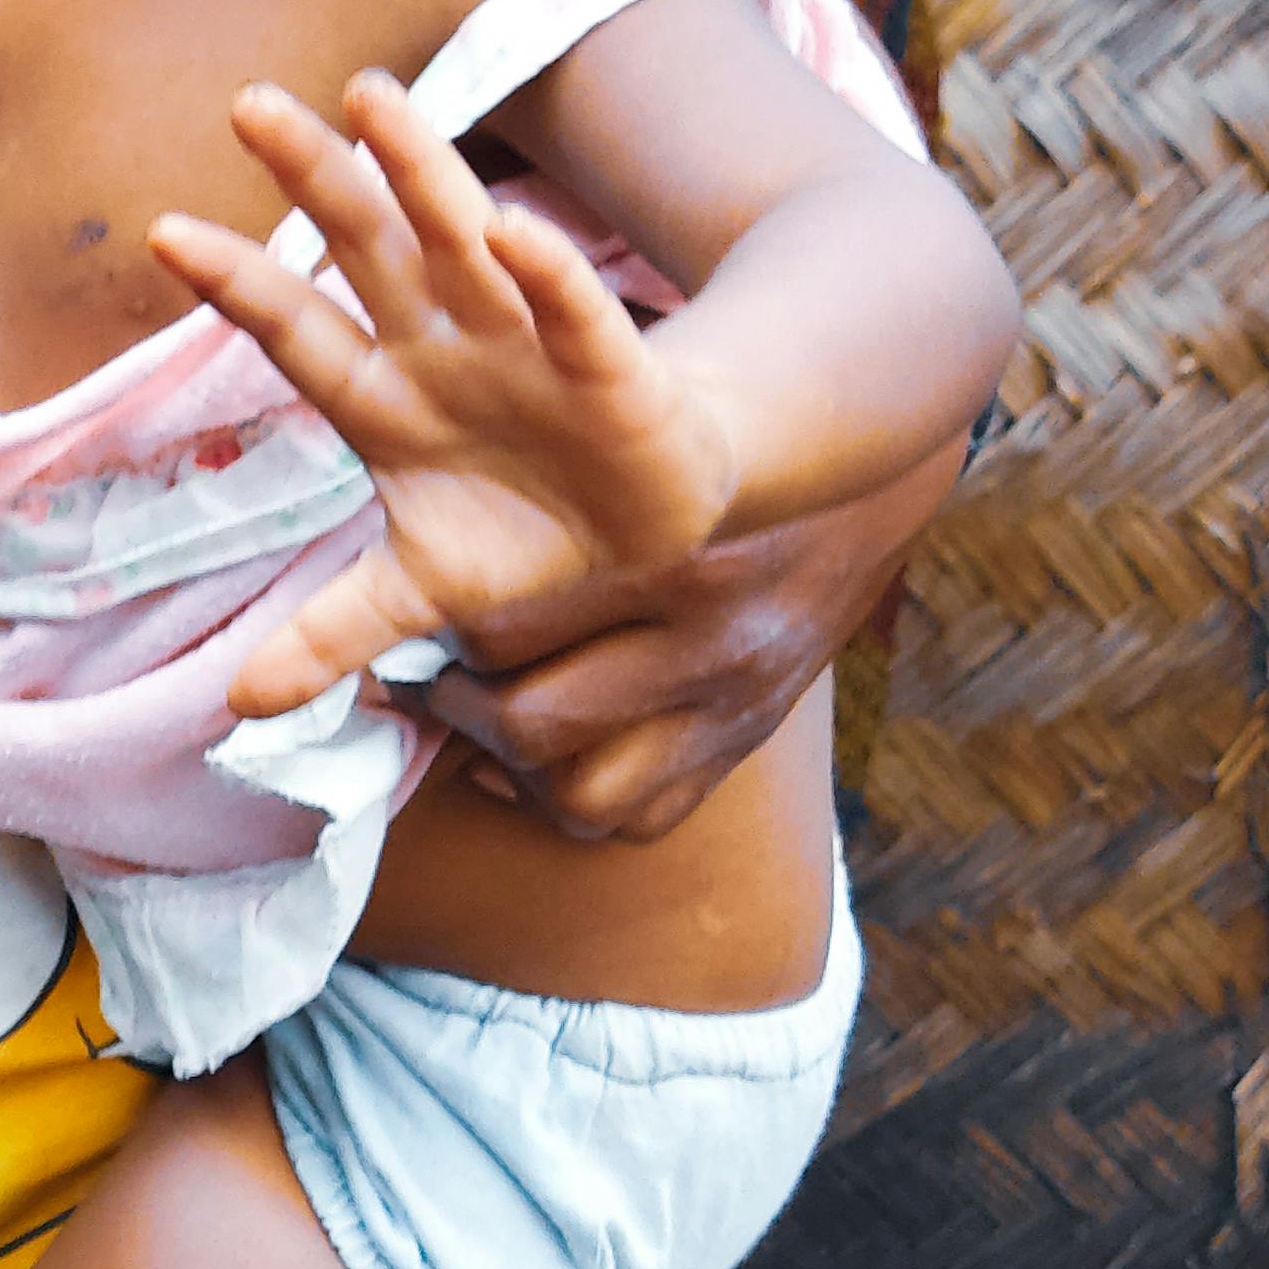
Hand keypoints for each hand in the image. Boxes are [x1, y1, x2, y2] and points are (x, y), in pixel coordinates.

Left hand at [158, 71, 734, 712]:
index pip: (296, 330)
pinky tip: (515, 229)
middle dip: (314, 180)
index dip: (238, 284)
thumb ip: (333, 632)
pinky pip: (573, 310)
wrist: (648, 518)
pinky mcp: (608, 363)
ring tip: (370, 97)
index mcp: (384, 397)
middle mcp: (442, 346)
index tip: (165, 233)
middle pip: (365, 251)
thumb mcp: (418, 590)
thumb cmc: (521, 531)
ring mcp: (522, 342)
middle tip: (249, 104)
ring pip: (461, 241)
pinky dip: (547, 274)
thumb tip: (237, 708)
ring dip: (420, 171)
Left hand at [426, 425, 955, 845]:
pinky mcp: (746, 744)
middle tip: (433, 682)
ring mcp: (736, 710)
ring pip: (585, 798)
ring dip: (515, 775)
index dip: (440, 636)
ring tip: (485, 729)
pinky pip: (642, 817)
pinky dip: (577, 801)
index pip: (508, 628)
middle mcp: (714, 646)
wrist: (855, 488)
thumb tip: (420, 569)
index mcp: (681, 557)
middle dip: (462, 712)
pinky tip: (546, 760)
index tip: (413, 625)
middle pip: (537, 725)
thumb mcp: (637, 451)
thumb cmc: (709, 459)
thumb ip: (546, 497)